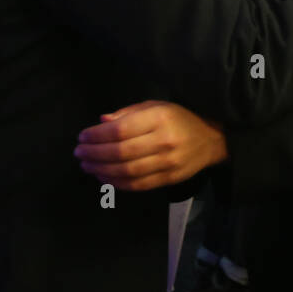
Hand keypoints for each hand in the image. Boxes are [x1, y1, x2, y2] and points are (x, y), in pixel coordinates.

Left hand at [74, 100, 226, 191]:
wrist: (212, 139)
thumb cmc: (180, 118)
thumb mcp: (156, 106)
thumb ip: (128, 113)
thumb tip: (101, 122)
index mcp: (160, 118)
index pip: (121, 130)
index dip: (97, 136)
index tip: (83, 137)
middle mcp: (164, 141)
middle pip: (120, 152)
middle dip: (94, 154)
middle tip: (79, 153)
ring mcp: (168, 163)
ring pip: (127, 172)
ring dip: (101, 171)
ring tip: (87, 166)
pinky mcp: (169, 179)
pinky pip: (137, 185)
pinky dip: (116, 183)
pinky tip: (104, 177)